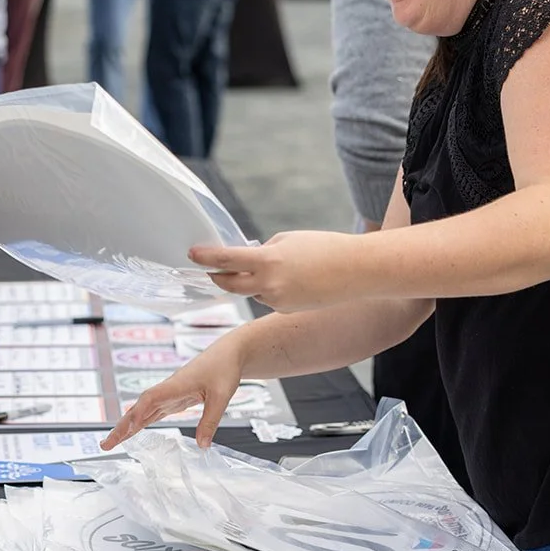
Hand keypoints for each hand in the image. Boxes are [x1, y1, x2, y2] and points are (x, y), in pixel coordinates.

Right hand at [102, 334, 245, 448]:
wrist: (228, 353)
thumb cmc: (224, 369)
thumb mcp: (222, 396)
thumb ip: (211, 420)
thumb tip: (202, 446)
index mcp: (177, 384)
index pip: (152, 399)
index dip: (139, 412)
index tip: (129, 428)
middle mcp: (168, 389)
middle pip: (139, 407)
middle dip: (122, 426)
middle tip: (106, 444)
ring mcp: (169, 393)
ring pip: (143, 411)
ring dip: (127, 426)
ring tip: (112, 442)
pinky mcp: (174, 398)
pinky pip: (153, 411)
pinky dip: (141, 422)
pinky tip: (133, 431)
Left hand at [191, 231, 359, 312]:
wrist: (357, 272)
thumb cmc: (324, 248)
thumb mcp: (288, 240)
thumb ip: (264, 251)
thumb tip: (249, 261)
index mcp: (267, 261)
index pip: (227, 259)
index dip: (207, 257)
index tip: (192, 254)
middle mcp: (269, 285)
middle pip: (231, 284)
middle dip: (218, 277)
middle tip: (210, 270)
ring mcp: (277, 301)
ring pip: (253, 290)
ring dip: (253, 280)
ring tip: (279, 266)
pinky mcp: (287, 310)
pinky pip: (269, 298)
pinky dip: (272, 288)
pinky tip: (293, 280)